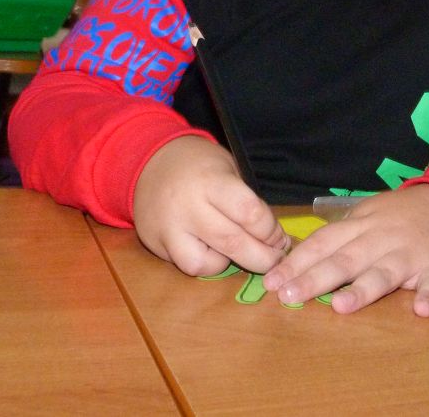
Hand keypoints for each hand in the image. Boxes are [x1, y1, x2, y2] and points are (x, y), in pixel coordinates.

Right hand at [132, 135, 289, 275]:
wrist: (149, 161)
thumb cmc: (199, 164)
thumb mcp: (227, 168)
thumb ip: (247, 200)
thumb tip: (274, 238)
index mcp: (211, 180)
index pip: (249, 213)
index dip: (271, 231)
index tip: (279, 237)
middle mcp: (189, 206)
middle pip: (233, 242)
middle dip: (263, 257)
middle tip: (275, 258)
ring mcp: (170, 228)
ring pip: (208, 263)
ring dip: (232, 263)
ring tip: (239, 250)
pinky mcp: (157, 244)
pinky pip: (189, 266)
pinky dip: (207, 265)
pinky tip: (213, 251)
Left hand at [262, 184, 428, 316]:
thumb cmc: (398, 215)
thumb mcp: (366, 214)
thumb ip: (337, 235)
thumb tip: (295, 258)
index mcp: (360, 226)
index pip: (323, 242)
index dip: (296, 261)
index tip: (271, 282)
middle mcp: (380, 239)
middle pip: (346, 259)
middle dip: (316, 278)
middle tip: (290, 296)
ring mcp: (409, 254)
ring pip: (384, 272)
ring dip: (364, 289)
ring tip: (341, 306)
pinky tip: (422, 310)